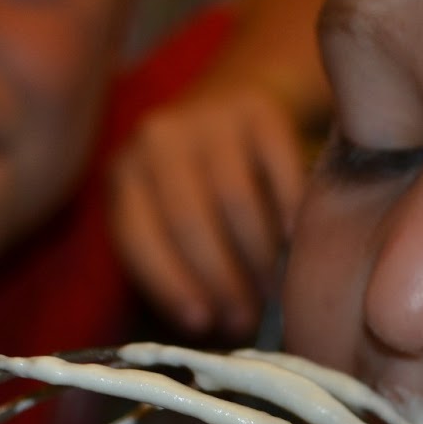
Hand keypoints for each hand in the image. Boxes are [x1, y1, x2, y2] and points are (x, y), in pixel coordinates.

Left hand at [110, 81, 305, 338]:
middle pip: (189, 222)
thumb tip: (211, 328)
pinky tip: (296, 244)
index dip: (171, 285)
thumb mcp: (171, 209)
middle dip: (221, 281)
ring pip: (235, 202)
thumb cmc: (203, 178)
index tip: (202, 325)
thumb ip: (177, 257)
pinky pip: (279, 175)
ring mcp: (210, 119)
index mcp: (126, 173)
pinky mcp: (260, 111)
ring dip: (257, 258)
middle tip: (246, 320)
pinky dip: (290, 216)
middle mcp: (159, 139)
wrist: (239, 94)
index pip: (140, 237)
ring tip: (273, 293)